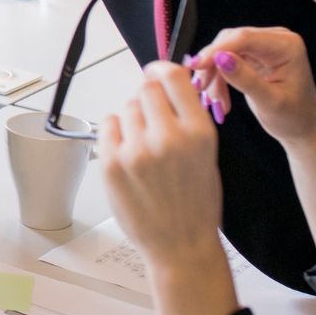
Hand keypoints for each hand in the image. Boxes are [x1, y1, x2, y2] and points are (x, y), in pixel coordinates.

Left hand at [101, 61, 224, 271]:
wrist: (181, 246)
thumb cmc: (196, 203)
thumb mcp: (207, 155)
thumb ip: (186, 118)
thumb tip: (161, 80)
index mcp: (199, 134)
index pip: (173, 77)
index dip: (161, 68)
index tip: (155, 71)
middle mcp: (168, 138)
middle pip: (145, 89)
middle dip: (148, 98)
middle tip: (152, 119)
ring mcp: (136, 151)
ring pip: (125, 108)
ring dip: (132, 120)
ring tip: (144, 147)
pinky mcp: (111, 163)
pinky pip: (108, 126)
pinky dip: (116, 135)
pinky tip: (129, 155)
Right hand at [188, 26, 315, 148]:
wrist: (302, 130)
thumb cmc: (295, 119)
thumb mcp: (270, 102)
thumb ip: (245, 79)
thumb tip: (221, 58)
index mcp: (286, 46)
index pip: (243, 38)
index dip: (216, 50)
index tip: (196, 66)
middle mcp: (275, 40)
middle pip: (229, 41)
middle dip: (212, 65)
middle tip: (200, 88)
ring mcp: (263, 46)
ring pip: (222, 50)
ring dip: (213, 74)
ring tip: (213, 99)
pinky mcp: (253, 55)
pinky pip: (224, 59)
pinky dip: (217, 77)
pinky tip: (217, 95)